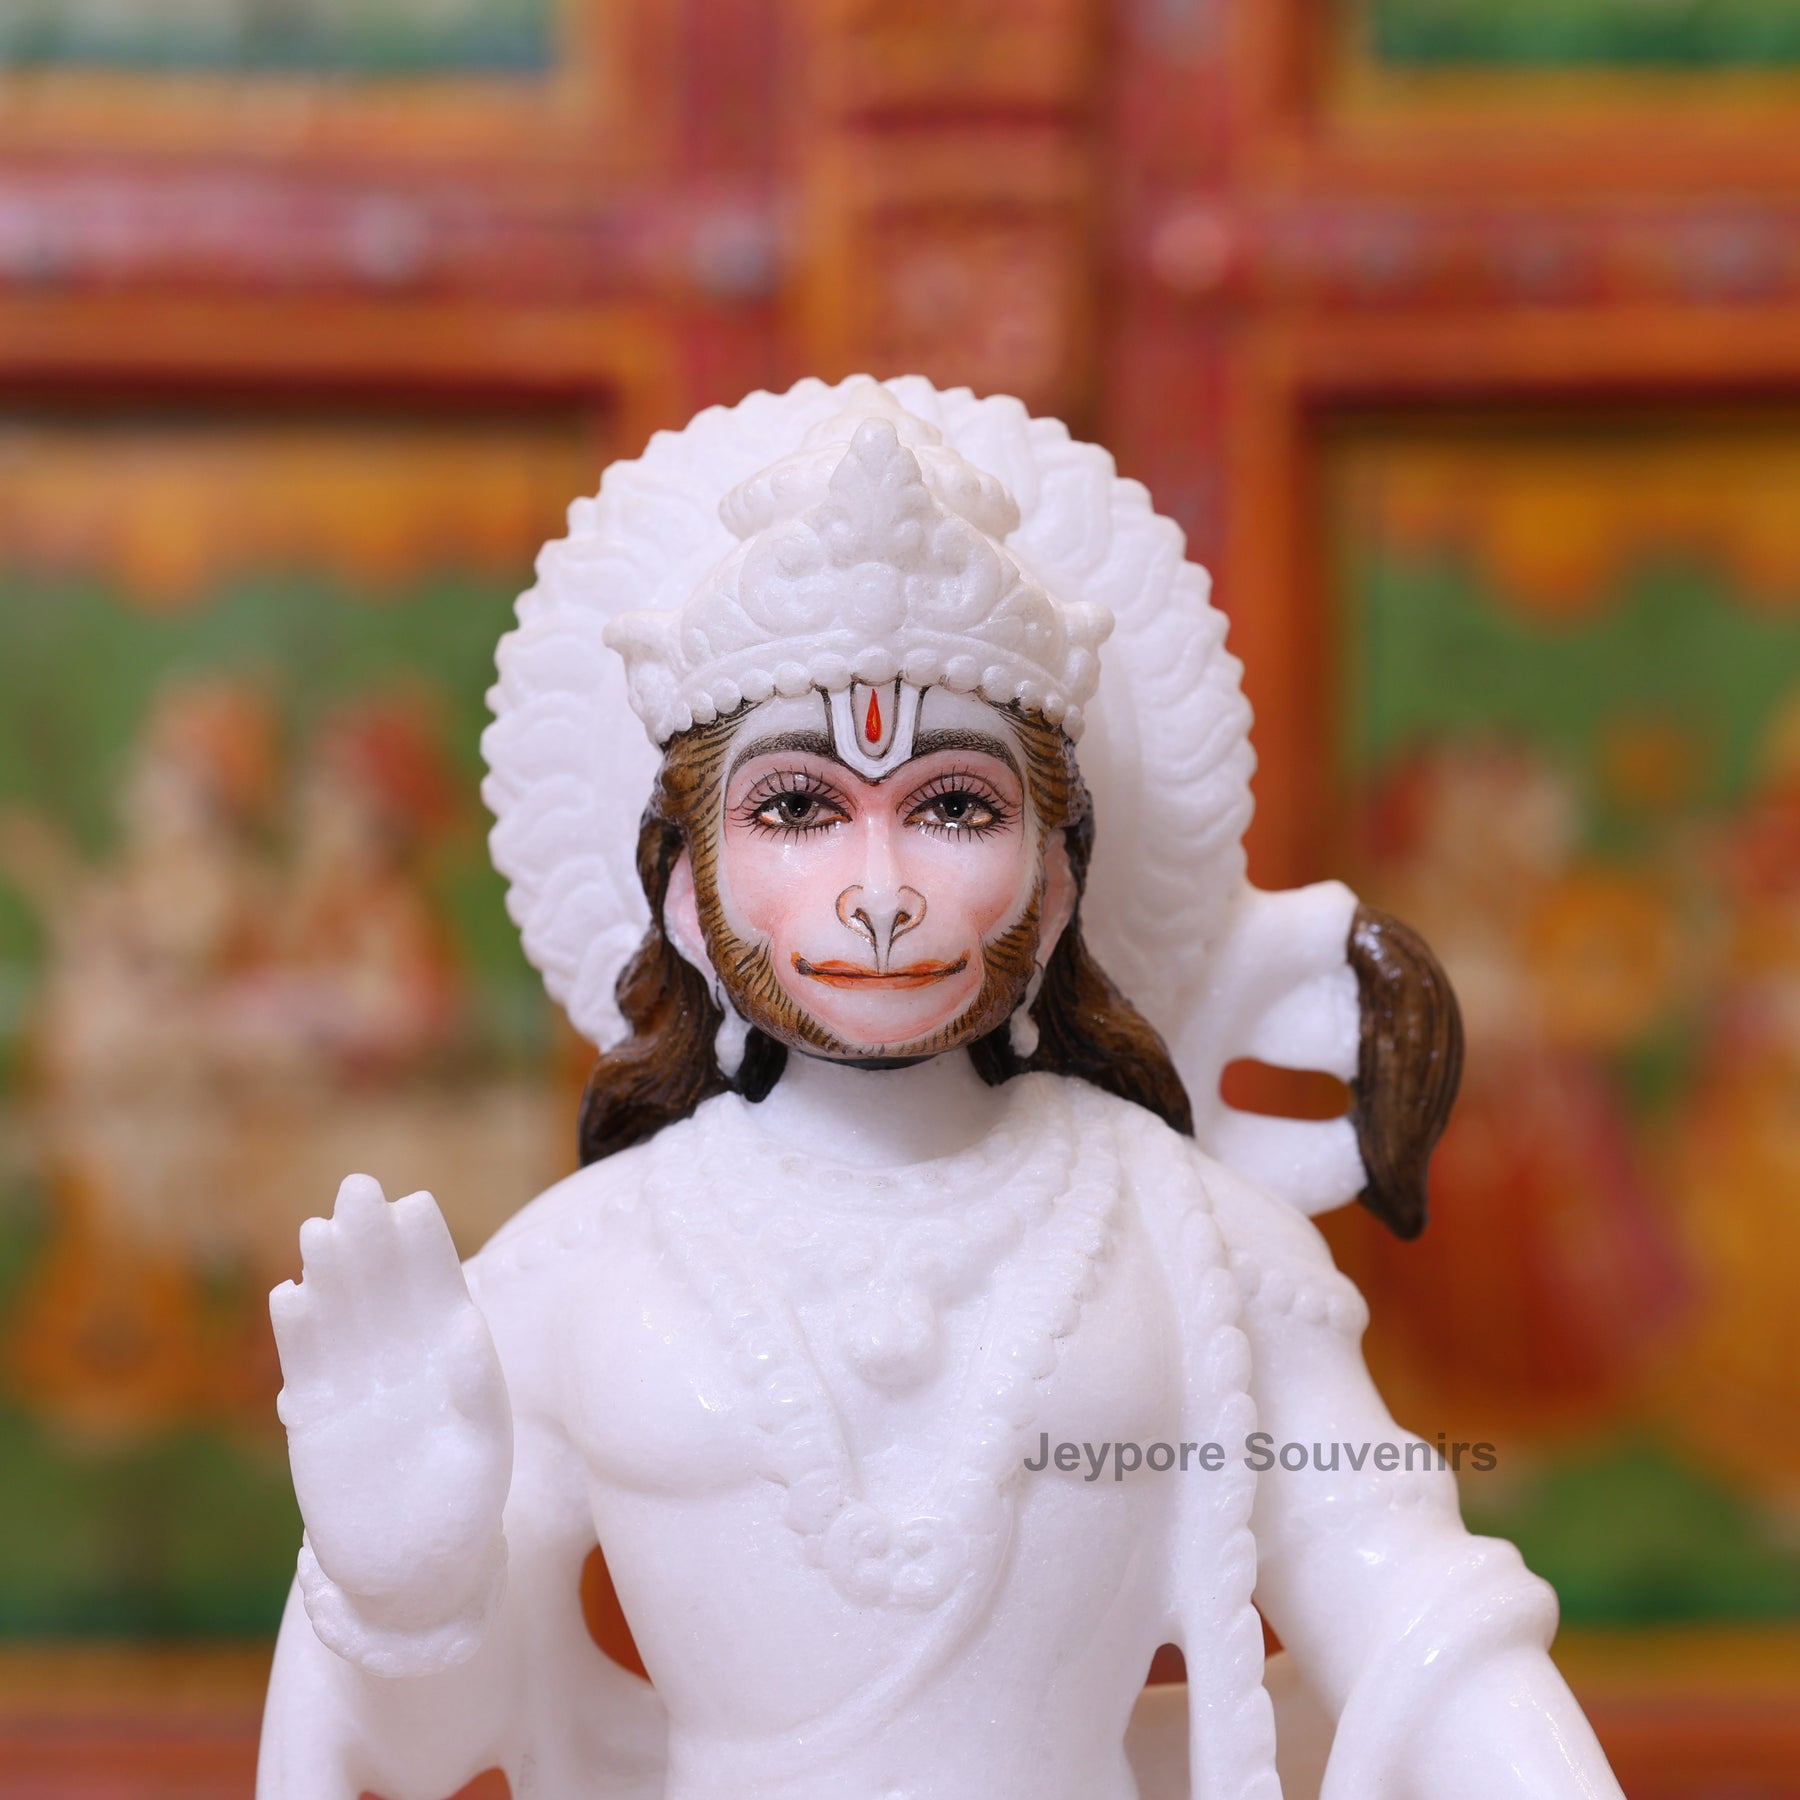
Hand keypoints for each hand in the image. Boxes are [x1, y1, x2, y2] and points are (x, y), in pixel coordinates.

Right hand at [271, 1175, 512, 1612]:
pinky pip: (307, 1366)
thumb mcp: (480, 1451)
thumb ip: (474, 1393)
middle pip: (383, 1290)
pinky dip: (299, 1332)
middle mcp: (404, 1362)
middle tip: (356, 1186)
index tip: (414, 1203)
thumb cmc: (464, 1507)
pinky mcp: (316, 1420)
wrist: (413, 1572)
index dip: (424, 1248)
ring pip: (342, 1318)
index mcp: (454, 1358)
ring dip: (330, 1275)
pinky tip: (290, 1293)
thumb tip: (467, 1333)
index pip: (437, 1290)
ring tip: (319, 1230)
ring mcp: (358, 1387)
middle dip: (371, 1240)